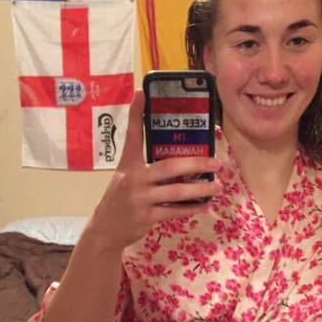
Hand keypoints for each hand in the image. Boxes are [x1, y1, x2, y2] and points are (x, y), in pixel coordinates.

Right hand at [87, 89, 221, 251]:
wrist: (105, 228)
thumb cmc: (120, 199)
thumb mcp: (125, 177)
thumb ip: (144, 166)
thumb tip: (176, 157)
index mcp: (127, 164)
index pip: (132, 135)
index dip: (135, 114)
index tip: (142, 93)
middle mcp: (133, 178)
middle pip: (170, 167)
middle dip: (196, 163)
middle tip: (215, 162)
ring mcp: (140, 198)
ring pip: (177, 191)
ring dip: (200, 189)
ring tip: (217, 186)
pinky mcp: (146, 216)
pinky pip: (174, 211)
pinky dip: (192, 209)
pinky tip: (205, 205)